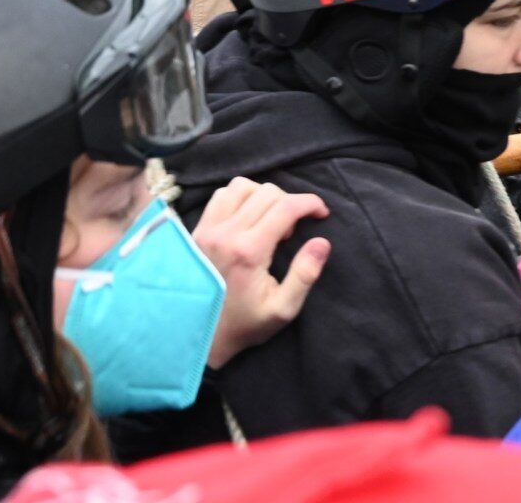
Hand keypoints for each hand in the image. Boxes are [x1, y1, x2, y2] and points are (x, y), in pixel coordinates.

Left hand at [190, 177, 330, 368]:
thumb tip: (322, 242)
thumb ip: (304, 275)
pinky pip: (221, 195)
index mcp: (249, 251)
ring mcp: (208, 229)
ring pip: (241, 186)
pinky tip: (248, 217)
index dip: (310, 203)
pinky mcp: (197, 230)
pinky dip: (239, 197)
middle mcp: (225, 233)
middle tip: (293, 229)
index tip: (321, 212)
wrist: (203, 334)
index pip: (286, 207)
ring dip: (263, 195)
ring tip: (270, 220)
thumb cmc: (247, 324)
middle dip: (290, 202)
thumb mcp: (283, 309)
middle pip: (266, 193)